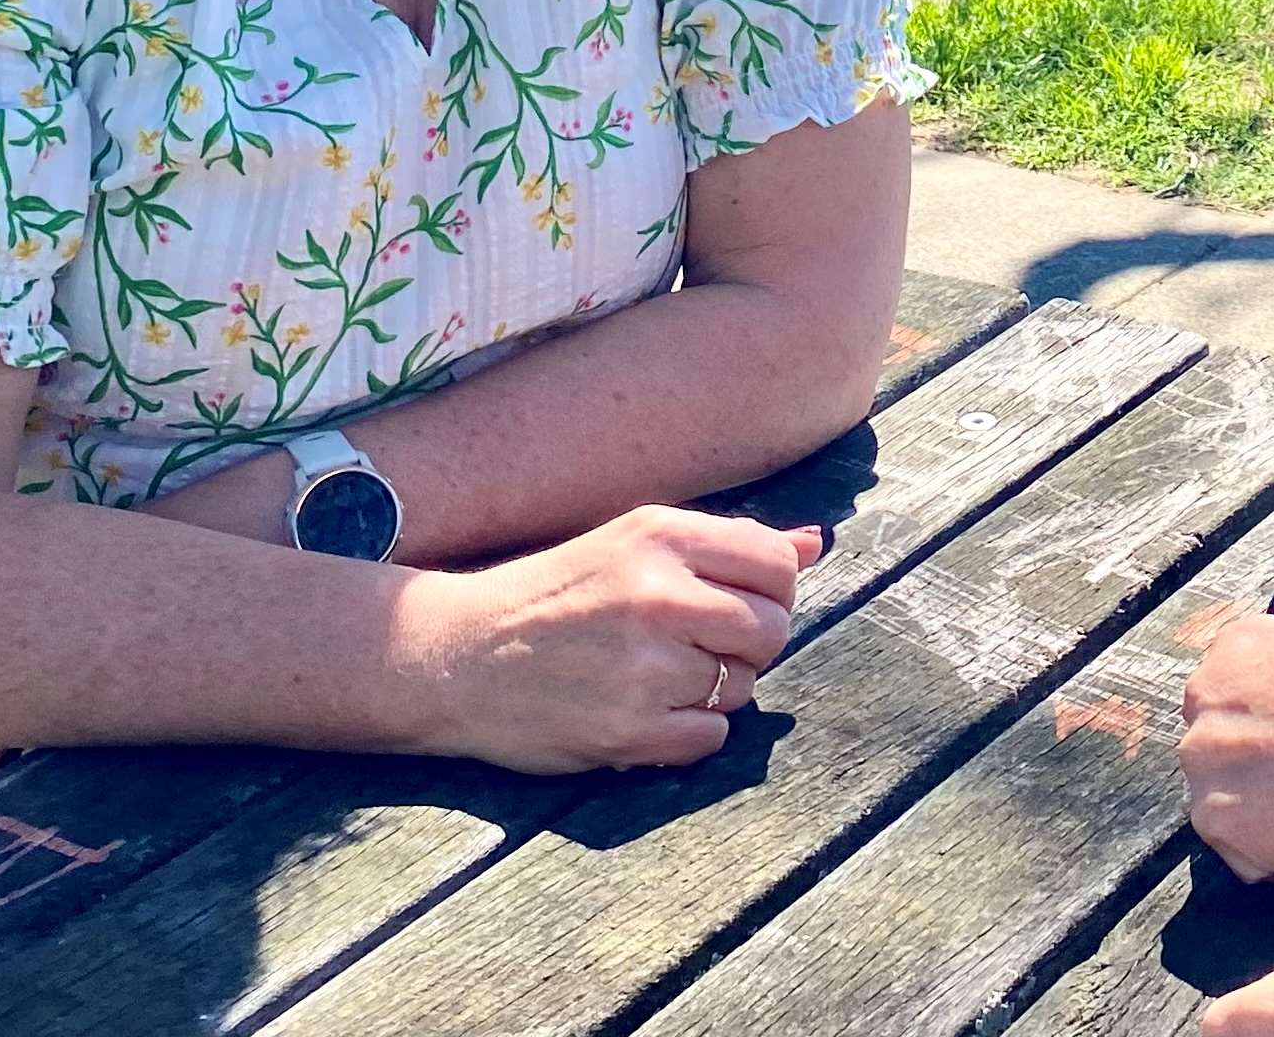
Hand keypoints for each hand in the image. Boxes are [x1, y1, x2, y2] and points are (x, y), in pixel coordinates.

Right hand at [402, 505, 823, 770]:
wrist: (456, 655)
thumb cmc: (555, 594)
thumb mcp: (635, 541)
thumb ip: (729, 544)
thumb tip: (817, 543)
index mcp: (662, 536)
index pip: (778, 564)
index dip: (771, 590)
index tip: (737, 601)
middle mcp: (659, 595)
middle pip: (771, 630)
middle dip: (748, 645)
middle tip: (700, 646)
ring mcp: (644, 667)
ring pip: (742, 688)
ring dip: (715, 689)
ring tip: (657, 675)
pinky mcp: (627, 731)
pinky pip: (710, 738)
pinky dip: (689, 732)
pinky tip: (646, 711)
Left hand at [1181, 615, 1273, 889]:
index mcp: (1241, 645)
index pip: (1233, 680)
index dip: (1270, 711)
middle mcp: (1206, 695)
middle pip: (1218, 732)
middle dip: (1253, 755)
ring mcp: (1203, 758)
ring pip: (1225, 788)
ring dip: (1260, 803)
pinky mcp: (1211, 818)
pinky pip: (1237, 842)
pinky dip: (1268, 851)